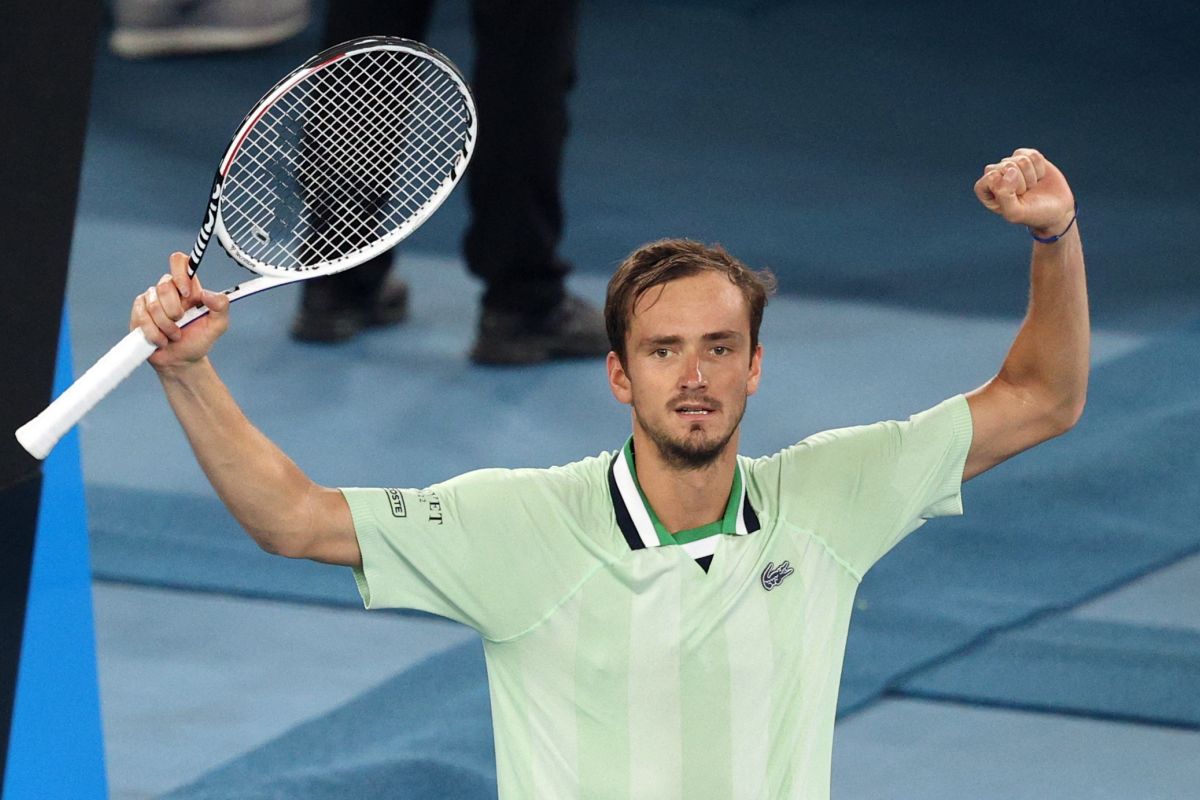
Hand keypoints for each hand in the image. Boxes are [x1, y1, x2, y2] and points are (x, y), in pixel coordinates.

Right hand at [130, 251, 229, 371]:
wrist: (181, 361)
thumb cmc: (199, 340)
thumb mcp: (218, 325)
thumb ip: (221, 307)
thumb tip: (208, 293)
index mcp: (188, 287)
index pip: (179, 262)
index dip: (180, 273)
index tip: (187, 294)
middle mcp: (168, 290)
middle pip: (164, 286)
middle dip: (175, 311)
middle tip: (181, 322)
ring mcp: (151, 300)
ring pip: (154, 304)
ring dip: (166, 326)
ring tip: (174, 335)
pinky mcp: (139, 313)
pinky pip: (142, 317)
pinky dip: (155, 333)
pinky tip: (162, 339)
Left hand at [974, 148, 1074, 236]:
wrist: (1056, 209)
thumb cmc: (1032, 214)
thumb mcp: (1014, 212)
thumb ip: (1004, 195)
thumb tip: (1010, 170)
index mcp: (986, 190)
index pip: (989, 177)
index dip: (1006, 186)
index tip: (1015, 197)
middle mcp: (996, 175)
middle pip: (1006, 166)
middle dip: (1021, 182)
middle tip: (1025, 194)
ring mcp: (1012, 165)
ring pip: (1020, 159)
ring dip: (1031, 176)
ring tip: (1031, 187)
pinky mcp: (1027, 157)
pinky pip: (1032, 154)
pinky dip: (1040, 167)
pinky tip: (1039, 177)